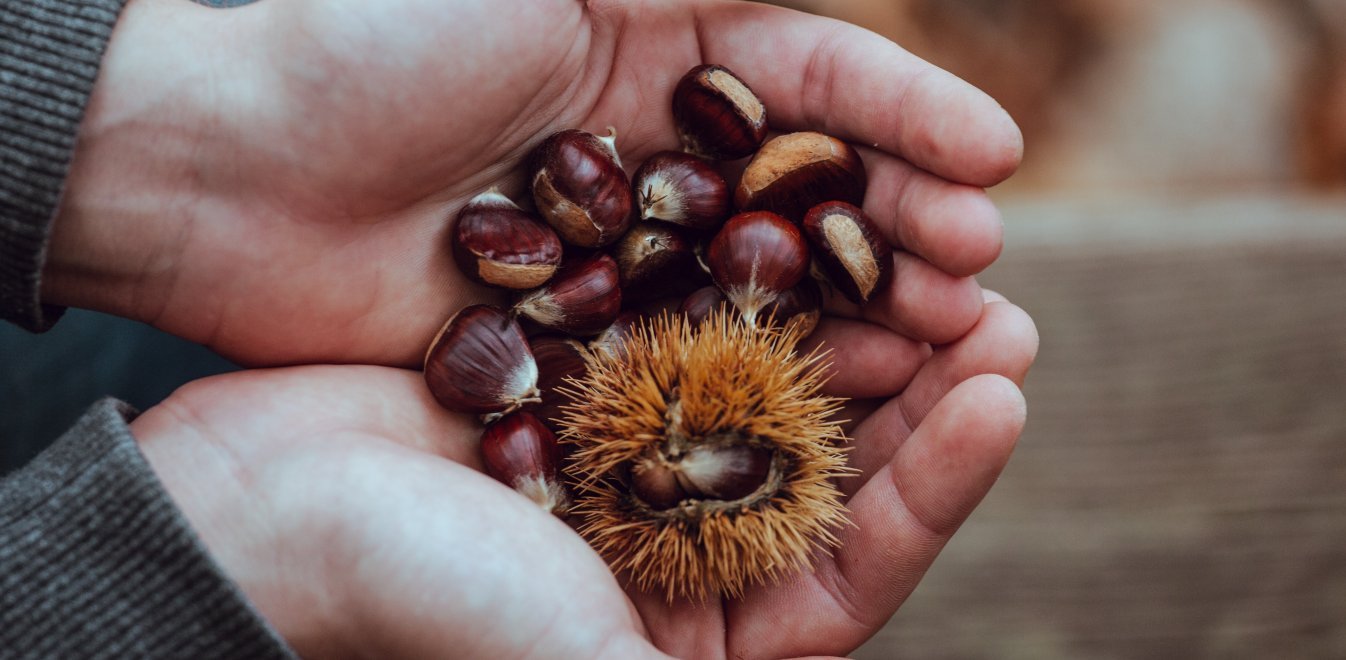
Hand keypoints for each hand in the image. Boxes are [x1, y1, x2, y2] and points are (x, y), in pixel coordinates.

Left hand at [44, 0, 1018, 366]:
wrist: (229, 167)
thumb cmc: (378, 40)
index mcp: (660, 49)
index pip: (814, 81)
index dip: (908, 116)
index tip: (994, 165)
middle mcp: (655, 153)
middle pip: (810, 190)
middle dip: (903, 225)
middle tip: (983, 278)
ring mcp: (621, 250)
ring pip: (767, 280)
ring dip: (857, 312)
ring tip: (944, 345)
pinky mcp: (577, 334)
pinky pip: (690, 352)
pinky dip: (763, 374)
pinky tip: (831, 402)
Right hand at [130, 293, 1035, 658]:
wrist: (256, 509)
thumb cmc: (418, 598)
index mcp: (696, 632)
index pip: (853, 563)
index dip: (939, 485)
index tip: (1003, 395)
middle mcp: (677, 546)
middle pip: (832, 469)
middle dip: (922, 391)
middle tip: (1000, 314)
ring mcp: (633, 454)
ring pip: (780, 388)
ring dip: (857, 325)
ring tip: (937, 259)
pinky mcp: (586, 376)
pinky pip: (700, 324)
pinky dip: (758, 282)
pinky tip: (809, 231)